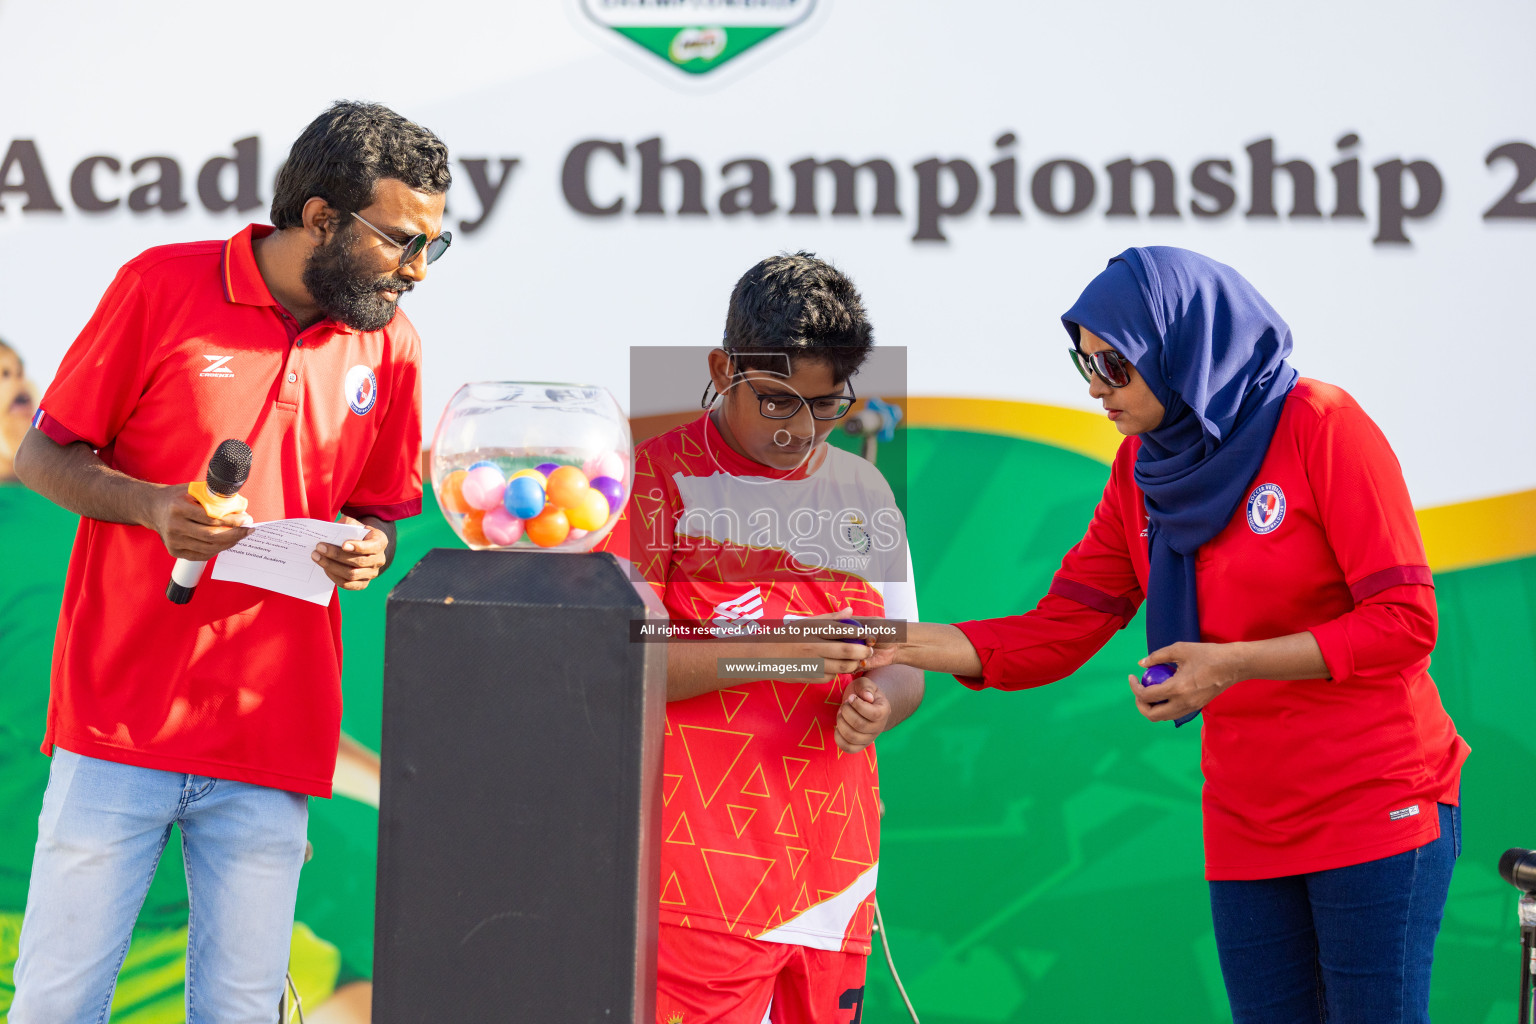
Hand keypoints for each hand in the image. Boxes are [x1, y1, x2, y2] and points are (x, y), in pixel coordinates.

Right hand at [148, 484, 252, 559]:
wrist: (153, 507)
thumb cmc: (178, 497)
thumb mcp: (193, 489)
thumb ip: (213, 496)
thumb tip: (239, 506)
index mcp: (178, 508)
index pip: (211, 518)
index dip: (232, 521)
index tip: (246, 519)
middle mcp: (174, 526)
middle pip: (211, 536)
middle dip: (235, 534)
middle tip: (248, 529)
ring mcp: (173, 541)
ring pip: (209, 547)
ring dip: (229, 542)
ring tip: (240, 535)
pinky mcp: (175, 551)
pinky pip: (202, 554)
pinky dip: (217, 549)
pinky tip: (226, 542)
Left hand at [313, 516, 388, 590]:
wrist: (362, 546)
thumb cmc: (356, 533)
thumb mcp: (355, 524)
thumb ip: (346, 524)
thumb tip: (332, 530)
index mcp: (380, 542)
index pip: (371, 547)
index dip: (358, 547)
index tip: (343, 544)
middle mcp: (379, 559)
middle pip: (359, 562)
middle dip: (337, 555)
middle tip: (319, 548)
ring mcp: (372, 573)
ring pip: (352, 574)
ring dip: (331, 566)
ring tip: (317, 557)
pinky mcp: (362, 583)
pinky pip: (347, 584)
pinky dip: (334, 576)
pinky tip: (324, 568)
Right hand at [770, 607, 868, 682]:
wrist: (765, 656)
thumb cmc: (788, 636)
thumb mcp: (806, 623)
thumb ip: (830, 618)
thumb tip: (850, 611)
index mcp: (813, 630)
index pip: (842, 630)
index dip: (859, 633)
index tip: (867, 634)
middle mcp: (813, 646)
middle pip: (846, 650)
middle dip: (862, 651)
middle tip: (869, 651)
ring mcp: (811, 663)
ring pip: (841, 667)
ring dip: (853, 665)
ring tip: (857, 661)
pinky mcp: (809, 677)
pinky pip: (830, 677)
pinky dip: (837, 674)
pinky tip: (837, 669)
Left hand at [835, 675, 889, 752]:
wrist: (864, 705)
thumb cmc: (863, 693)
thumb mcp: (864, 683)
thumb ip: (865, 687)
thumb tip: (868, 697)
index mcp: (884, 711)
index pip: (873, 714)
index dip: (857, 705)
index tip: (851, 698)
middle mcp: (879, 727)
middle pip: (859, 725)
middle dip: (846, 713)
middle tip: (844, 705)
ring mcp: (870, 738)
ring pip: (852, 737)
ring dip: (841, 723)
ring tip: (841, 714)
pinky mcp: (860, 746)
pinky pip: (848, 748)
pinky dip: (839, 738)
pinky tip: (838, 727)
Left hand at [1128, 641, 1245, 721]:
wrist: (1234, 665)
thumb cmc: (1208, 654)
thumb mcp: (1180, 649)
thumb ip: (1158, 656)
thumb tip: (1141, 664)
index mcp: (1178, 688)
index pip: (1147, 696)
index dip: (1134, 688)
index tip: (1133, 677)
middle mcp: (1183, 703)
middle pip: (1153, 715)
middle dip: (1140, 705)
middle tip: (1138, 689)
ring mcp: (1191, 708)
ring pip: (1164, 718)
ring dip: (1152, 708)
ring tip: (1149, 691)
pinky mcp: (1197, 708)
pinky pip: (1174, 714)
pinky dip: (1164, 707)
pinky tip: (1164, 692)